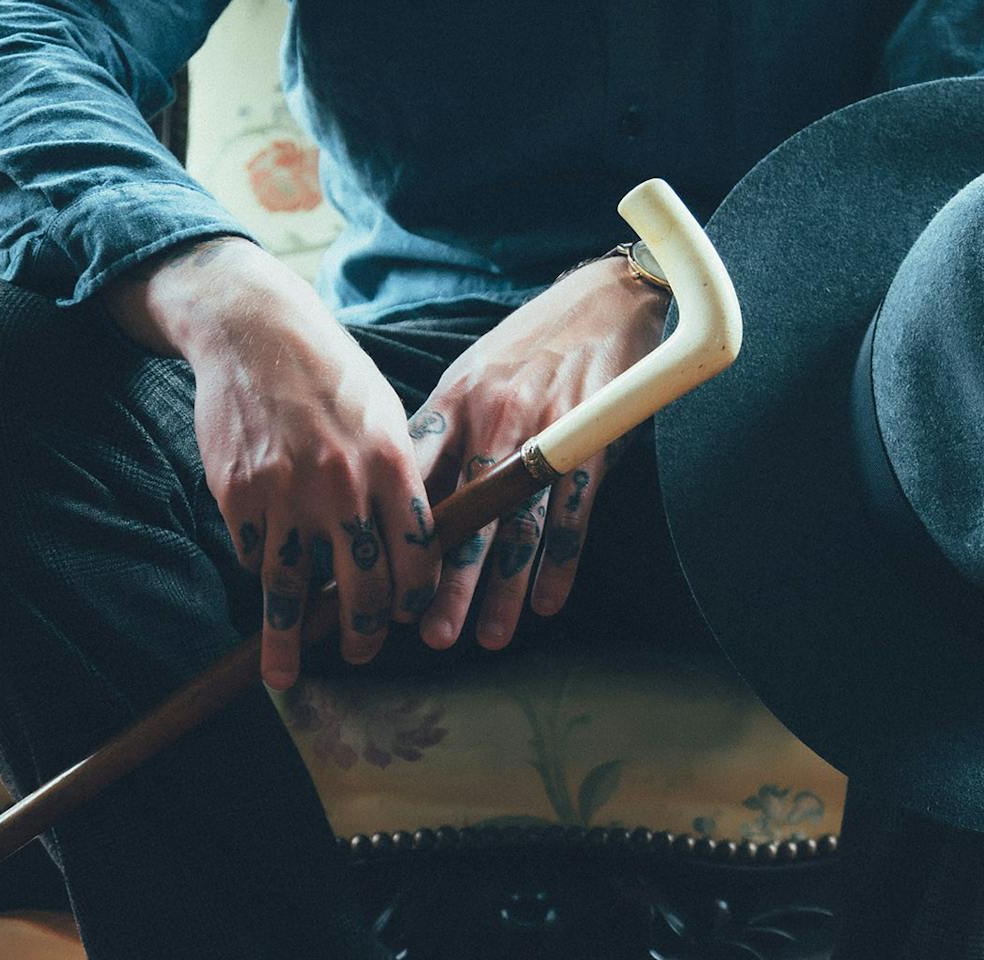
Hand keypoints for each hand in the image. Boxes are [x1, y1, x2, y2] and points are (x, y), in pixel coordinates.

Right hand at [104, 236, 441, 689]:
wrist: (257, 333)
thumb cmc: (332, 376)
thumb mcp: (386, 416)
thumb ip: (403, 479)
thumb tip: (418, 545)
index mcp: (391, 464)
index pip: (416, 556)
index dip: (414, 599)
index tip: (408, 619)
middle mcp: (343, 485)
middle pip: (360, 585)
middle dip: (361, 632)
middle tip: (359, 651)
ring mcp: (286, 492)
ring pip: (292, 587)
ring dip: (290, 637)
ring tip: (287, 671)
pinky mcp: (238, 493)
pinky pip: (252, 554)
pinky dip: (261, 570)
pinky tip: (264, 578)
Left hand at [408, 254, 668, 650]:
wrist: (606, 299)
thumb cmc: (529, 344)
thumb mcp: (470, 374)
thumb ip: (440, 433)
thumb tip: (405, 498)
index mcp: (455, 403)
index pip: (414, 479)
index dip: (395, 534)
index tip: (378, 582)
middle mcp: (494, 422)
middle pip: (465, 517)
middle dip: (447, 583)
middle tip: (429, 635)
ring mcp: (546, 437)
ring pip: (518, 528)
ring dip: (503, 589)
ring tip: (488, 637)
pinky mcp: (592, 447)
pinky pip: (571, 517)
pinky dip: (559, 563)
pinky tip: (545, 602)